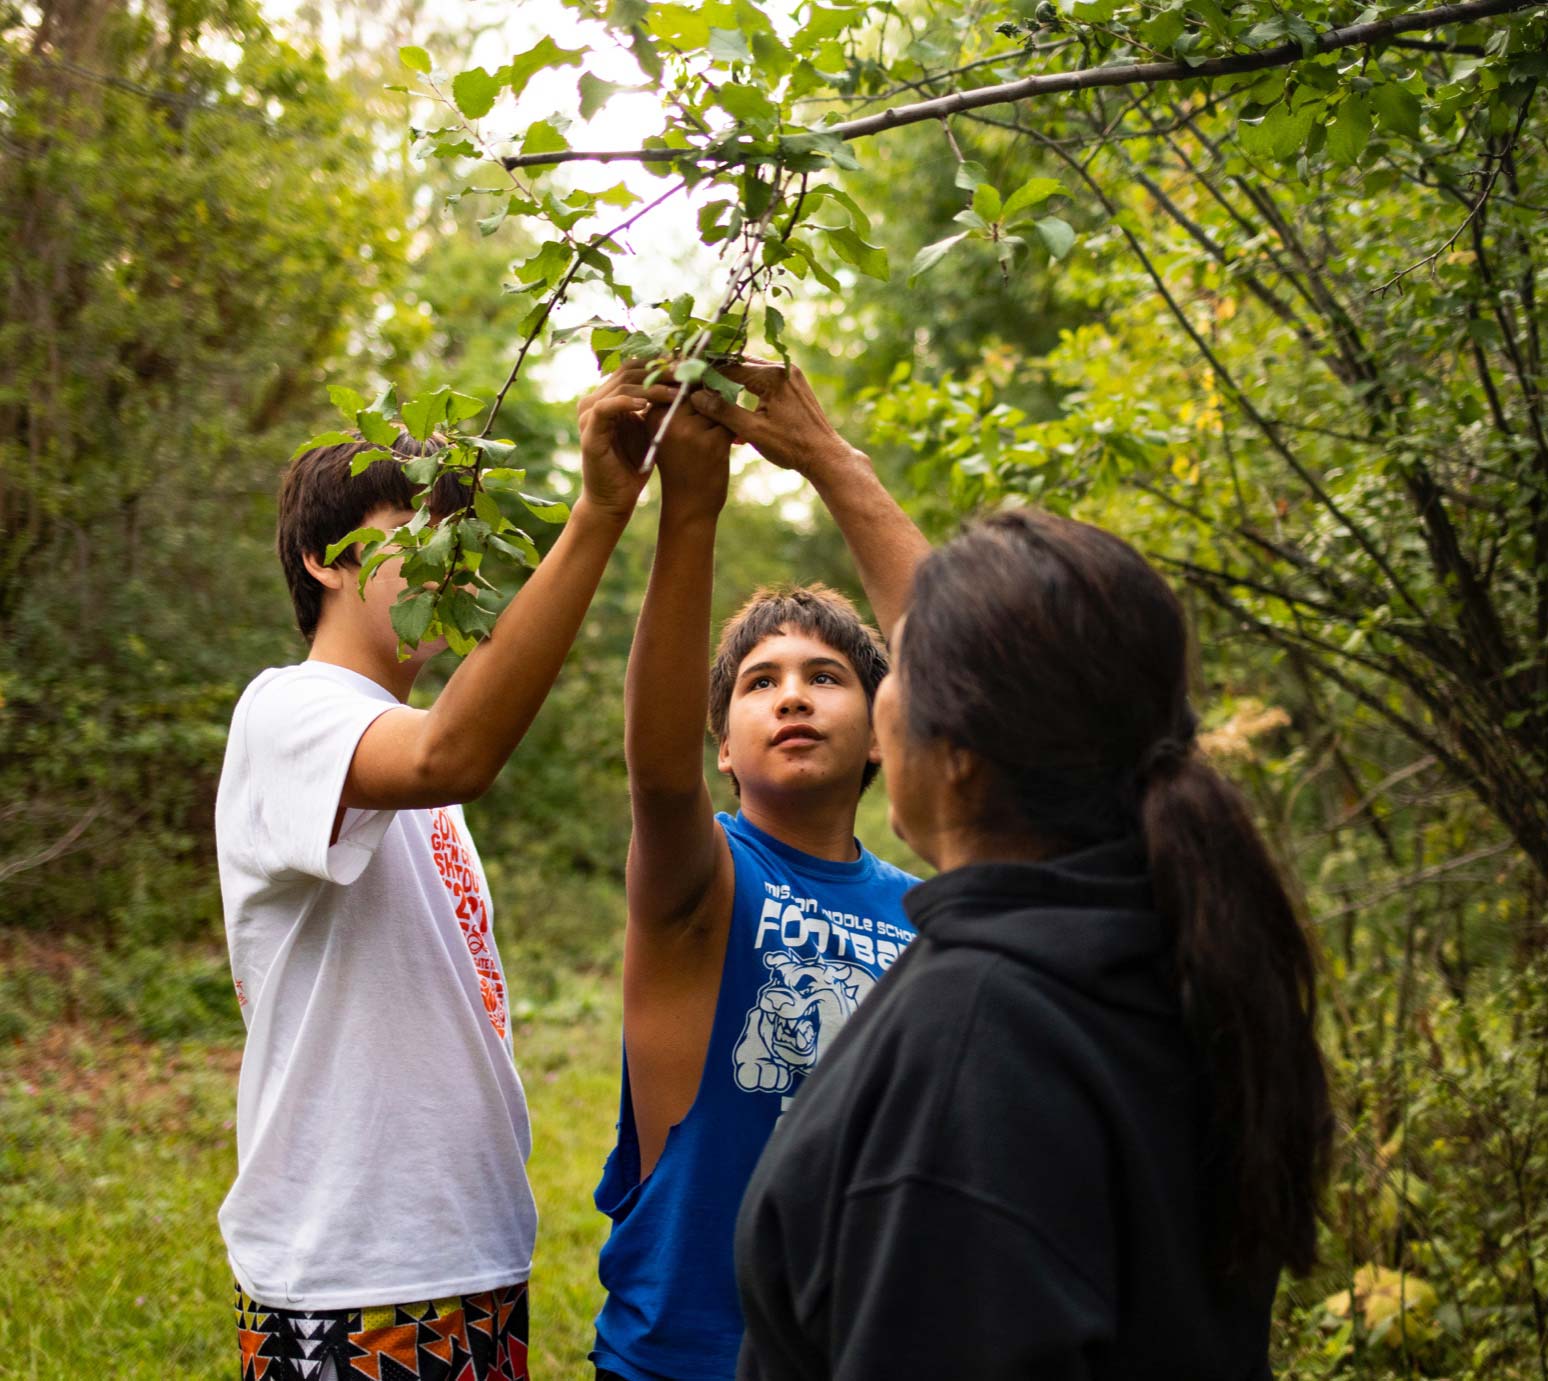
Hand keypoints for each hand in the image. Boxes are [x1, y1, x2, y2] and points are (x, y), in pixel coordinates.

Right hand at [575, 366, 675, 521]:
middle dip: (658, 372)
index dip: (659, 364)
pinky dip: (625, 402)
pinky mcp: (589, 431)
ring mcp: (589, 415)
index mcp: (608, 397)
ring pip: (620, 386)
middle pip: (627, 372)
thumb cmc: (634, 465)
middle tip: (684, 374)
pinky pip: (605, 408)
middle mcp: (595, 401)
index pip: (633, 368)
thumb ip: (657, 406)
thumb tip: (685, 383)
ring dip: (650, 387)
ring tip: (675, 392)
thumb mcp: (649, 429)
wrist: (615, 498)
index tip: (686, 366)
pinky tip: (646, 404)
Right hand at [652, 390, 733, 516]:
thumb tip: (697, 368)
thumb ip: (675, 405)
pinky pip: (730, 422)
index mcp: (653, 414)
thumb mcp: (667, 433)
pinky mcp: (712, 443)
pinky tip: (728, 445)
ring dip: (724, 417)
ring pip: (717, 405)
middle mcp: (668, 420)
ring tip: (717, 437)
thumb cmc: (680, 466)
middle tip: (713, 419)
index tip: (702, 399)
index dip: (694, 383)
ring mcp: (690, 431)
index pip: (677, 381)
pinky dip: (733, 432)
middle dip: (712, 399)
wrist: (689, 506)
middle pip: (699, 389)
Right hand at [688, 359, 863, 481]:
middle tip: (698, 391)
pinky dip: (748, 391)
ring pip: (752, 374)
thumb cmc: (791, 447)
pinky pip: (764, 382)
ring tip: (714, 400)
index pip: (729, 369)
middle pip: (740, 367)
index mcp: (772, 376)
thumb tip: (696, 397)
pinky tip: (737, 408)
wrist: (825, 456)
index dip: (707, 377)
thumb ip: (723, 411)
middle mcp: (783, 368)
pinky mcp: (794, 386)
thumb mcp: (752, 431)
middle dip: (718, 379)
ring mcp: (791, 375)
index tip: (689, 386)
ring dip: (733, 386)